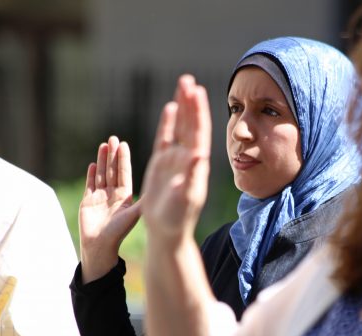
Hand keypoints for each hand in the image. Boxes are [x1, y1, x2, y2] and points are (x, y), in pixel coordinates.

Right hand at [79, 136, 141, 283]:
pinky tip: (93, 163)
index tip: (123, 144)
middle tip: (113, 138)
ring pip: (102, 174)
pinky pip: (90, 184)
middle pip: (113, 170)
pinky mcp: (88, 202)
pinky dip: (91, 174)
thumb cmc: (118, 233)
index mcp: (125, 196)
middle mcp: (114, 195)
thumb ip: (143, 202)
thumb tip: (157, 190)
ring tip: (103, 145)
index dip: (123, 159)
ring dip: (102, 160)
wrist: (100, 246)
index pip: (124, 173)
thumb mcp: (133, 215)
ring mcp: (100, 197)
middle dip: (113, 154)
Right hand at [141, 75, 211, 241]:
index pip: (199, 132)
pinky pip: (166, 138)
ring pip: (179, 127)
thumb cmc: (179, 218)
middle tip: (189, 80)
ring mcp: (175, 159)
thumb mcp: (188, 197)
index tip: (198, 92)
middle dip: (190, 102)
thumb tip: (200, 155)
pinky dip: (168, 123)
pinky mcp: (161, 163)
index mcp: (197, 163)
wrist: (167, 230)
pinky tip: (171, 107)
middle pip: (190, 124)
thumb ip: (194, 176)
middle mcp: (188, 157)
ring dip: (182, 107)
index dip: (199, 112)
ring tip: (183, 84)